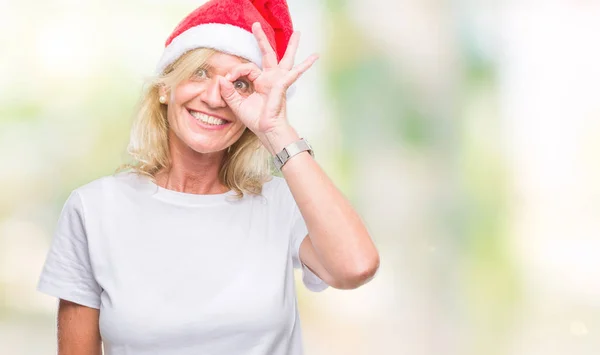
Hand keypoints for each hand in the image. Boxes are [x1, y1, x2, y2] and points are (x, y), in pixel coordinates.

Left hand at [218, 22, 317, 136]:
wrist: (267, 131)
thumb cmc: (256, 120)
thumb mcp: (237, 105)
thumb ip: (229, 92)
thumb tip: (221, 78)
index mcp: (260, 82)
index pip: (246, 68)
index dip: (236, 71)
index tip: (228, 79)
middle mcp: (270, 79)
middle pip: (267, 55)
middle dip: (261, 39)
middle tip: (255, 24)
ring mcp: (278, 81)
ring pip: (285, 59)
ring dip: (292, 46)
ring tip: (299, 33)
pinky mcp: (282, 85)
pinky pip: (293, 73)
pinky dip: (305, 66)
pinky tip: (314, 58)